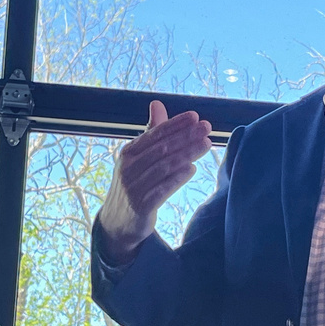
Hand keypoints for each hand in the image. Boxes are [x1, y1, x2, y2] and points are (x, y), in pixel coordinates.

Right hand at [97, 100, 211, 264]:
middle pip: (162, 149)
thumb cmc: (133, 184)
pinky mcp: (141, 206)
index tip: (196, 117)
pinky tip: (192, 169)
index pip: (154, 134)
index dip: (175, 124)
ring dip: (187, 154)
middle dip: (186, 137)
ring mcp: (133, 187)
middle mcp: (129, 167)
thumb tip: (157, 103)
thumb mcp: (138, 157)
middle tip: (207, 128)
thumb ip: (151, 131)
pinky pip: (161, 190)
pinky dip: (176, 178)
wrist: (117, 222)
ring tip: (206, 145)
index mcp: (129, 152)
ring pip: (164, 167)